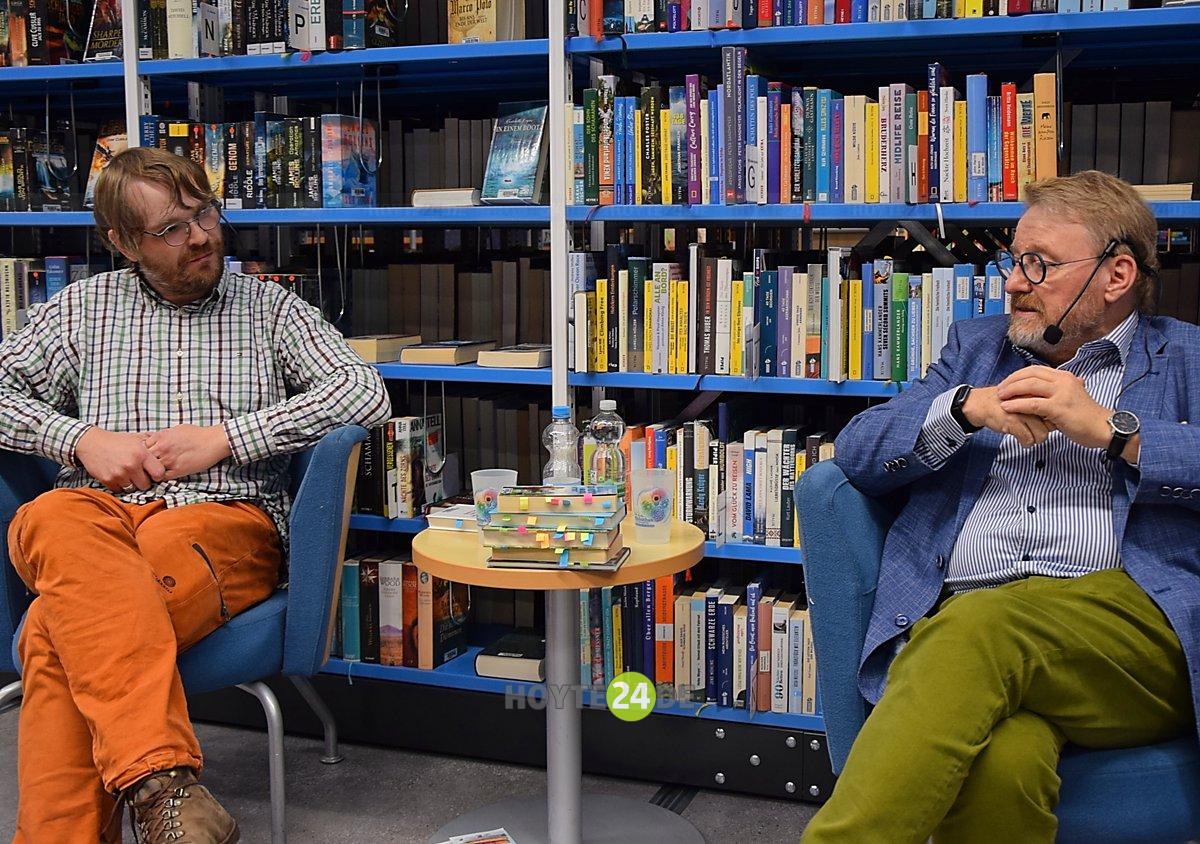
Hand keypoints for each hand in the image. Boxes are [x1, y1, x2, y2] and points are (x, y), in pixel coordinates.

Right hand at [74, 428, 167, 492]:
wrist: (91, 443)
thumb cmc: (116, 441)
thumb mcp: (136, 438)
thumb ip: (151, 444)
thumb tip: (166, 449)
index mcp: (141, 454)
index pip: (159, 473)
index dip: (158, 475)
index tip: (153, 473)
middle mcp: (131, 465)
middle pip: (146, 484)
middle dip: (144, 481)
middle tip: (139, 475)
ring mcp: (119, 474)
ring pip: (133, 489)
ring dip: (132, 484)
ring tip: (129, 475)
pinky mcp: (108, 480)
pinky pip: (120, 490)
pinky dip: (120, 486)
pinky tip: (119, 476)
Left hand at [145, 424, 232, 479]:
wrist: (213, 441)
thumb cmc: (197, 434)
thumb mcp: (176, 429)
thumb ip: (162, 436)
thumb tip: (153, 441)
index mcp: (160, 437)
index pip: (141, 447)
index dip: (142, 452)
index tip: (145, 455)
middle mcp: (162, 449)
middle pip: (143, 459)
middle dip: (144, 462)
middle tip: (147, 465)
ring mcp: (169, 460)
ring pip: (152, 470)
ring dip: (153, 471)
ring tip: (156, 471)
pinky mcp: (178, 470)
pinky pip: (163, 477)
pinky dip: (162, 477)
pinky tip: (166, 474)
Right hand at [962, 384, 1054, 447]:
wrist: (981, 404)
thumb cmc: (1005, 403)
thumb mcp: (1026, 400)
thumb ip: (1041, 406)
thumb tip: (1057, 421)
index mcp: (1038, 393)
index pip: (1055, 413)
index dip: (1050, 421)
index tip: (1041, 422)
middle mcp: (1032, 401)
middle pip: (1052, 425)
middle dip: (1044, 431)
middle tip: (1032, 429)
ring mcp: (1023, 411)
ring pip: (1042, 435)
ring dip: (1035, 439)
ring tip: (1026, 434)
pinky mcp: (1013, 421)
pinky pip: (1028, 439)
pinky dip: (1024, 442)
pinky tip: (1018, 437)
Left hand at [995, 366, 1110, 449]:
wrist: (1103, 427)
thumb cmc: (1086, 416)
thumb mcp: (1071, 397)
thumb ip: (1057, 391)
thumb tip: (1041, 391)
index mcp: (1064, 377)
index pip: (1036, 369)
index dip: (1018, 375)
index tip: (1007, 383)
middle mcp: (1063, 381)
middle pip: (1030, 374)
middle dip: (1011, 381)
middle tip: (999, 389)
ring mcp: (1061, 393)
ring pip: (1029, 385)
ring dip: (1011, 390)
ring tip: (1000, 397)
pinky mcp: (1059, 407)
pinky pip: (1032, 403)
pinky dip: (1017, 404)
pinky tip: (1007, 407)